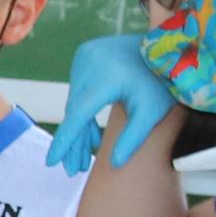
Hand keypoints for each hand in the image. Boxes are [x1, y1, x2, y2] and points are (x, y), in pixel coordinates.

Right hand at [49, 31, 176, 173]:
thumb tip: (115, 164)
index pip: (79, 114)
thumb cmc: (160, 81)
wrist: (163, 45)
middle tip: (73, 170)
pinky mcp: (84, 55)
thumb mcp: (151, 113)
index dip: (65, 140)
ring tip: (83, 158)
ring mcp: (85, 56)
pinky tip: (89, 136)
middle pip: (75, 111)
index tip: (52, 161)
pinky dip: (83, 110)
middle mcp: (90, 63)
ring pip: (75, 102)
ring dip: (78, 129)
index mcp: (107, 77)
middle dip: (74, 142)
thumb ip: (133, 139)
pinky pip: (79, 90)